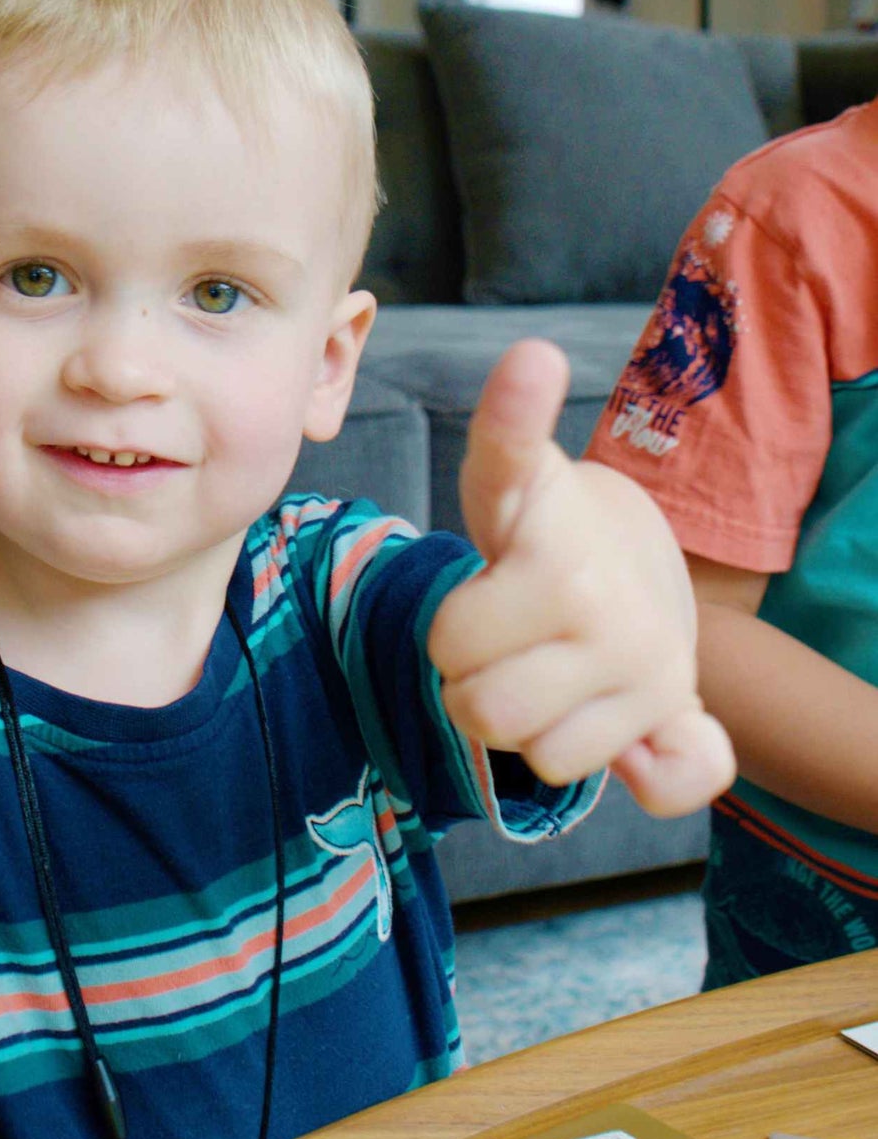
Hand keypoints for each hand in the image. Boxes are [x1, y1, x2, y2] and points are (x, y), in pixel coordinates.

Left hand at [427, 339, 734, 817]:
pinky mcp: (681, 721)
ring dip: (525, 722)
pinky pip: (672, 782)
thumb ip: (505, 433)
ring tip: (541, 667)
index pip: (458, 634)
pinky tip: (620, 726)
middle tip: (498, 638)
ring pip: (538, 755)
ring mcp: (656, 677)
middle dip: (470, 679)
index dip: (460, 627)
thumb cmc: (545, 529)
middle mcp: (618, 623)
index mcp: (561, 566)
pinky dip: (643, 771)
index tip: (507, 510)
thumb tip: (530, 357)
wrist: (632, 553)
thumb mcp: (511, 484)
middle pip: (479, 710)